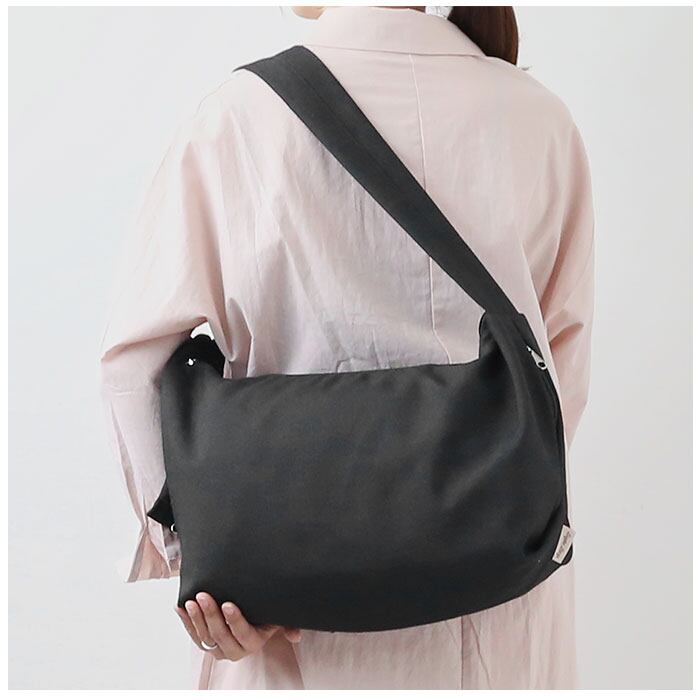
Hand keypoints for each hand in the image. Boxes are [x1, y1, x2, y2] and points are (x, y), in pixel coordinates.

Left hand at [175, 592, 301, 660]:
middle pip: (220, 635)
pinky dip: (186, 620)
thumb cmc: (265, 615)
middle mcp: (234, 650)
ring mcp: (218, 648)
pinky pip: (193, 634)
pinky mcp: (206, 643)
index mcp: (253, 642)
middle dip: (211, 615)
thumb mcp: (277, 618)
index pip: (243, 634)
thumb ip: (287, 624)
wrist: (252, 619)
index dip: (235, 621)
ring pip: (204, 636)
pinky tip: (180, 606)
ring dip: (196, 618)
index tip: (228, 604)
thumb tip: (296, 636)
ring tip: (191, 601)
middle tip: (204, 596)